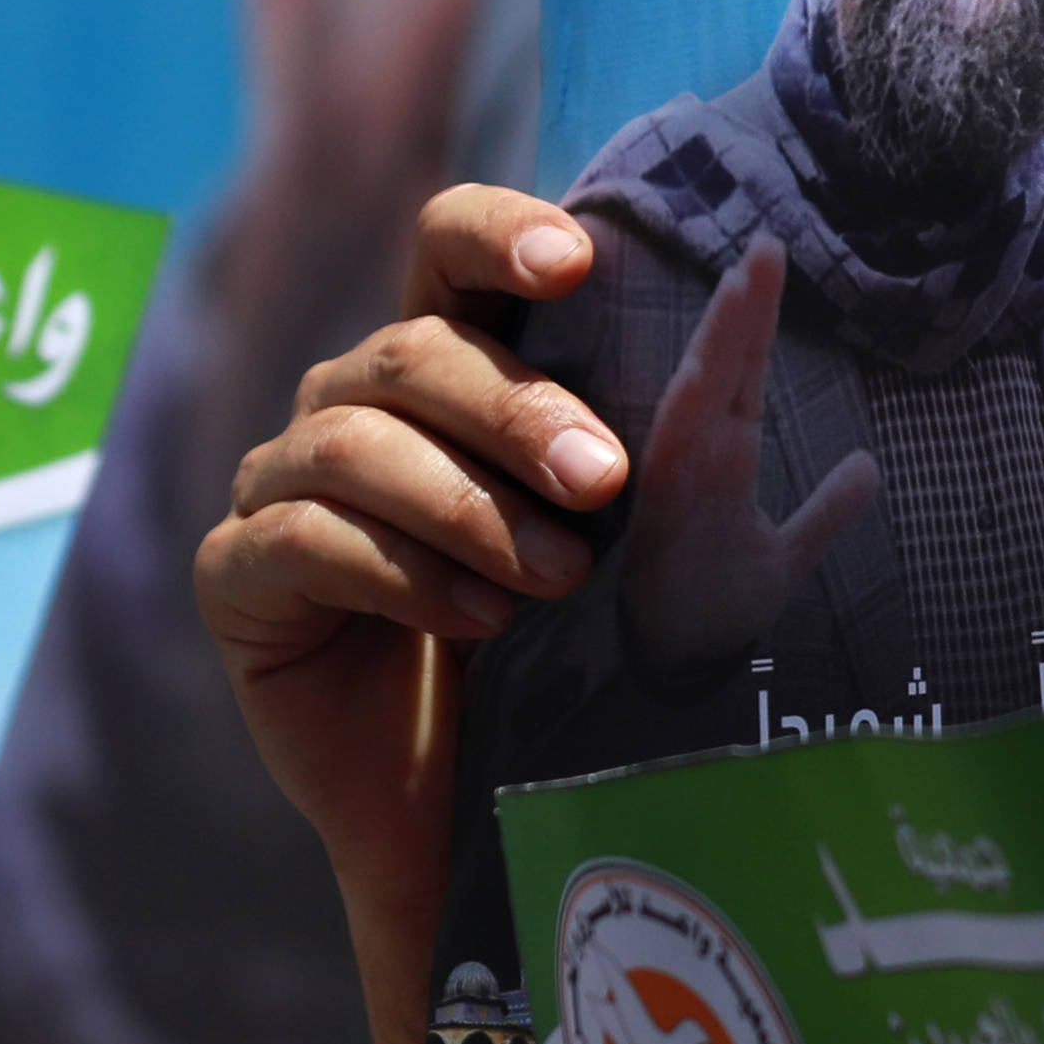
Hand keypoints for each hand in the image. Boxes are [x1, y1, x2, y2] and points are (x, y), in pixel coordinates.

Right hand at [202, 184, 622, 936]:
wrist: (466, 810)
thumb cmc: (553, 657)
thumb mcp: (624, 547)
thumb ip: (670, 461)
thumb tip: (808, 389)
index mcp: (442, 364)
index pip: (447, 247)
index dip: (500, 233)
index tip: (577, 262)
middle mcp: (348, 402)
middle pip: (413, 352)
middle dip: (518, 412)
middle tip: (605, 482)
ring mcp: (280, 481)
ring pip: (355, 444)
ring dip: (468, 507)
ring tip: (556, 578)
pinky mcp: (236, 573)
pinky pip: (303, 540)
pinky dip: (399, 573)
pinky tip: (476, 620)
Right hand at [609, 245, 874, 683]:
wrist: (673, 693)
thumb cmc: (708, 622)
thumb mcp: (782, 562)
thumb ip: (822, 513)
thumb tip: (870, 465)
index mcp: (718, 461)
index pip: (740, 373)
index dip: (753, 315)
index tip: (769, 251)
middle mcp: (693, 466)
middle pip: (721, 372)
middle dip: (743, 311)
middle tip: (766, 243)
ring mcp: (678, 496)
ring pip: (698, 403)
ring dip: (722, 343)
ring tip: (746, 282)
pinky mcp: (665, 532)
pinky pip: (674, 464)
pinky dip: (689, 416)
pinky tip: (703, 373)